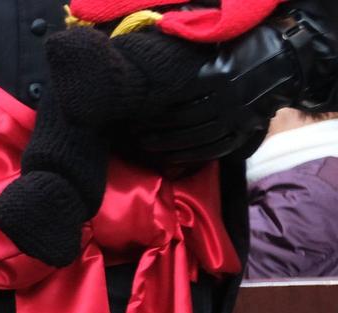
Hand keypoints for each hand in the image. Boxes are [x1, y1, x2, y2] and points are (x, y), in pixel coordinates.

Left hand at [129, 11, 333, 164]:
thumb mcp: (219, 45)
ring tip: (147, 144)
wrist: (287, 61)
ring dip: (168, 144)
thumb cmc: (246, 48)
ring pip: (197, 137)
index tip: (139, 108)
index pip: (179, 94)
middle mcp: (228, 98)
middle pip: (185, 119)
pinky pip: (213, 148)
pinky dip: (191, 155)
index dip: (156, 104)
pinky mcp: (243, 130)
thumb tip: (160, 44)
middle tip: (136, 132)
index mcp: (219, 74)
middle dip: (158, 128)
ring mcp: (237, 117)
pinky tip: (172, 157)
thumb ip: (192, 54)